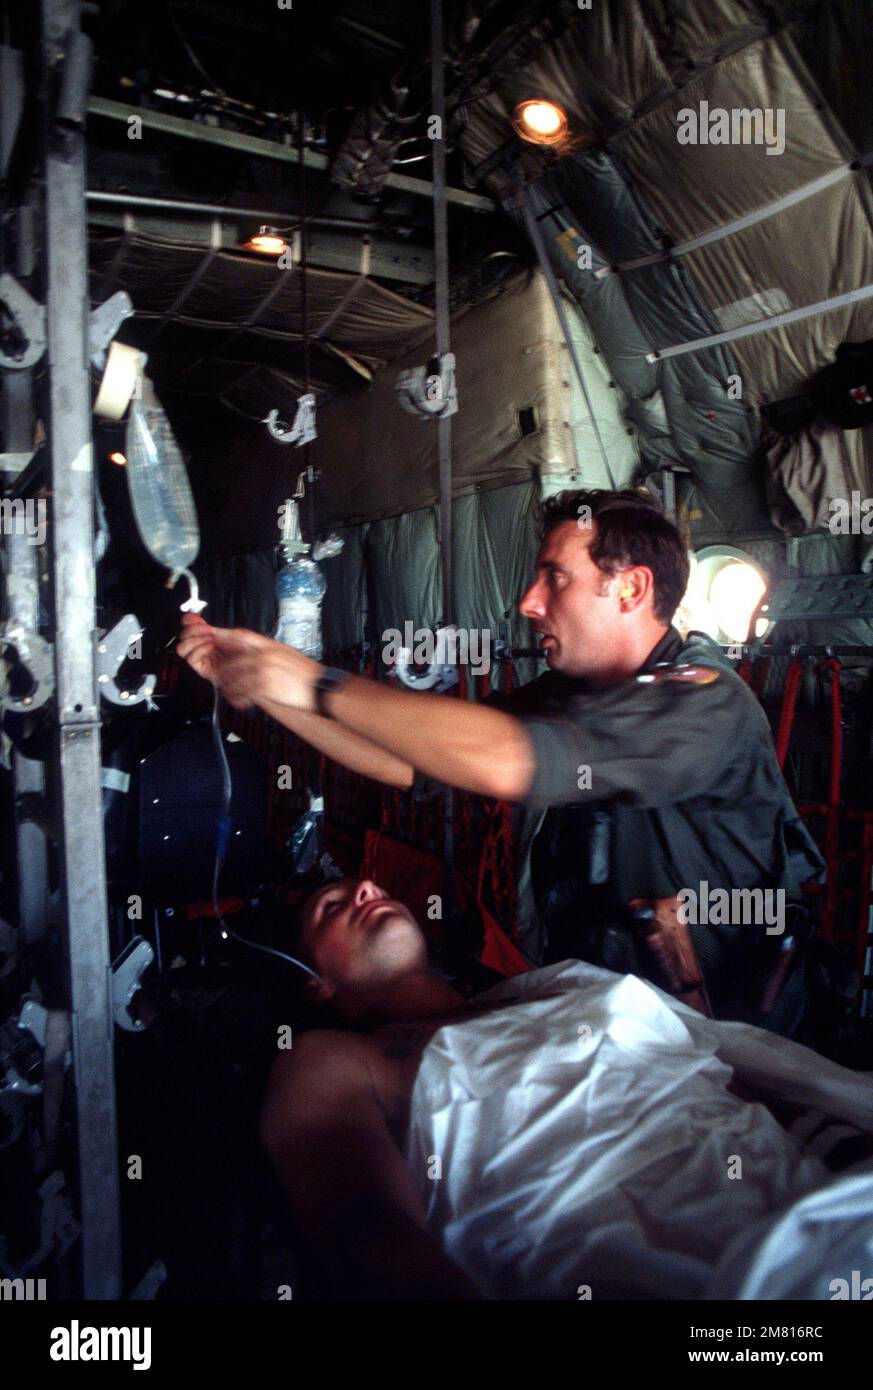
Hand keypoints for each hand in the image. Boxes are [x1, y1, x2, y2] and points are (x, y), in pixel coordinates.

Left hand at [177, 614, 319, 711]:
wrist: (319, 687)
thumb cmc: (303, 672)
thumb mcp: (284, 652)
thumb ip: (265, 649)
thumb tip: (247, 650)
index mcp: (268, 645)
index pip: (239, 637)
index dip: (222, 638)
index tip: (211, 640)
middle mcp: (263, 656)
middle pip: (232, 661)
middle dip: (223, 671)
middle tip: (218, 677)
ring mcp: (263, 671)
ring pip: (235, 678)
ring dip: (228, 687)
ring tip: (228, 693)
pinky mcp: (265, 687)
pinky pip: (244, 693)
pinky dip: (238, 699)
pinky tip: (238, 702)